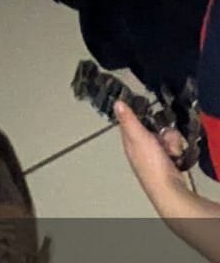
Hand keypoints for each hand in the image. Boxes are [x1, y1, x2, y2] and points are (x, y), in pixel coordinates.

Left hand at [115, 104, 197, 220]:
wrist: (169, 190)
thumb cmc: (152, 164)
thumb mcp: (139, 137)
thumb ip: (129, 120)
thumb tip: (116, 102)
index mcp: (130, 143)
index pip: (130, 122)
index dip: (138, 113)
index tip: (146, 106)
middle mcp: (140, 150)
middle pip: (152, 129)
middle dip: (161, 130)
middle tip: (163, 137)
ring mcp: (153, 158)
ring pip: (164, 137)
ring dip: (171, 140)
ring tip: (172, 150)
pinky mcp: (166, 163)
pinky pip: (172, 148)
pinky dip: (176, 150)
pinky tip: (176, 156)